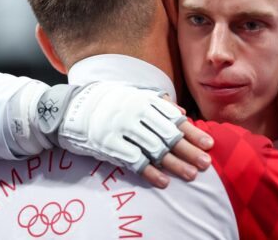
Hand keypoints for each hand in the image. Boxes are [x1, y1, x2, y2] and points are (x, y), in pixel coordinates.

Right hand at [35, 82, 213, 187]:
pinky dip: (150, 172)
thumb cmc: (103, 102)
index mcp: (142, 100)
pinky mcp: (109, 144)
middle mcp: (134, 113)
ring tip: (191, 175)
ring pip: (155, 149)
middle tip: (206, 163)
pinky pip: (134, 160)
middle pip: (168, 135)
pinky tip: (163, 181)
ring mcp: (121, 128)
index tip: (209, 143)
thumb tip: (179, 110)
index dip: (193, 132)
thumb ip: (155, 102)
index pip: (173, 118)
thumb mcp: (130, 95)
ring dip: (175, 164)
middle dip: (189, 151)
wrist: (68, 108)